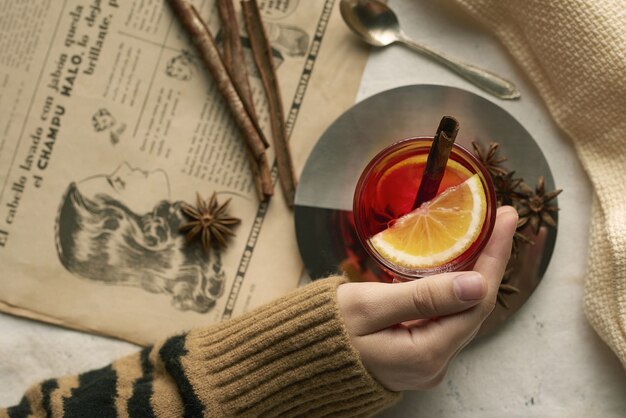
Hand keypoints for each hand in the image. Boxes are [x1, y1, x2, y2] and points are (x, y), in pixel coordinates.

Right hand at [337, 206, 517, 390]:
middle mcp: (433, 364)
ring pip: (462, 312)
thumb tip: (476, 284)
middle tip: (501, 220)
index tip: (506, 220)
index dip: (494, 258)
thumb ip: (422, 296)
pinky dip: (453, 289)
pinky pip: (445, 318)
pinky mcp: (417, 355)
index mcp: (424, 354)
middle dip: (489, 261)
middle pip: (474, 307)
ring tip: (485, 236)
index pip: (476, 302)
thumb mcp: (367, 306)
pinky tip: (457, 265)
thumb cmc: (325, 328)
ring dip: (474, 273)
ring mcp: (426, 362)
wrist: (300, 358)